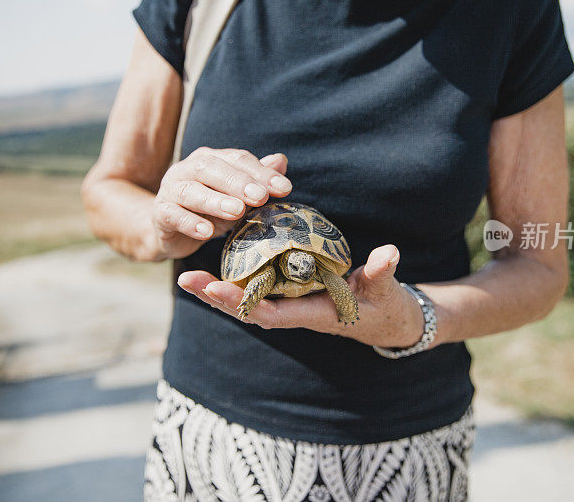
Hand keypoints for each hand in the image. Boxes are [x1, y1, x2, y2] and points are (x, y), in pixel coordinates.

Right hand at [150, 148, 290, 258]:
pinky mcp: (160, 214)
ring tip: (237, 211)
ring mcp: (170, 190)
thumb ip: (256, 181)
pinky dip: (189, 222)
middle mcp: (187, 169)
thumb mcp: (236, 197)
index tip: (285, 188)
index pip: (237, 159)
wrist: (169, 231)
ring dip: (215, 201)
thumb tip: (281, 161)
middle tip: (260, 196)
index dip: (261, 172)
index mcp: (210, 159)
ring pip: (191, 191)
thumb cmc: (208, 211)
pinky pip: (172, 215)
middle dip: (238, 182)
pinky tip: (206, 232)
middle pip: (211, 168)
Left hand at [178, 244, 427, 348]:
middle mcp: (297, 313)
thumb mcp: (386, 290)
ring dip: (219, 292)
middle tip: (184, 279)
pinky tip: (218, 268)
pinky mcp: (292, 298)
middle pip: (248, 310)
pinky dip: (237, 283)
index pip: (270, 312)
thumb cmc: (386, 306)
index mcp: (314, 314)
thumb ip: (383, 272)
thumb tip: (389, 253)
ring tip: (189, 276)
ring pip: (248, 302)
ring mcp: (292, 306)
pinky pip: (258, 292)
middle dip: (216, 297)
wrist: (387, 321)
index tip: (214, 288)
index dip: (241, 302)